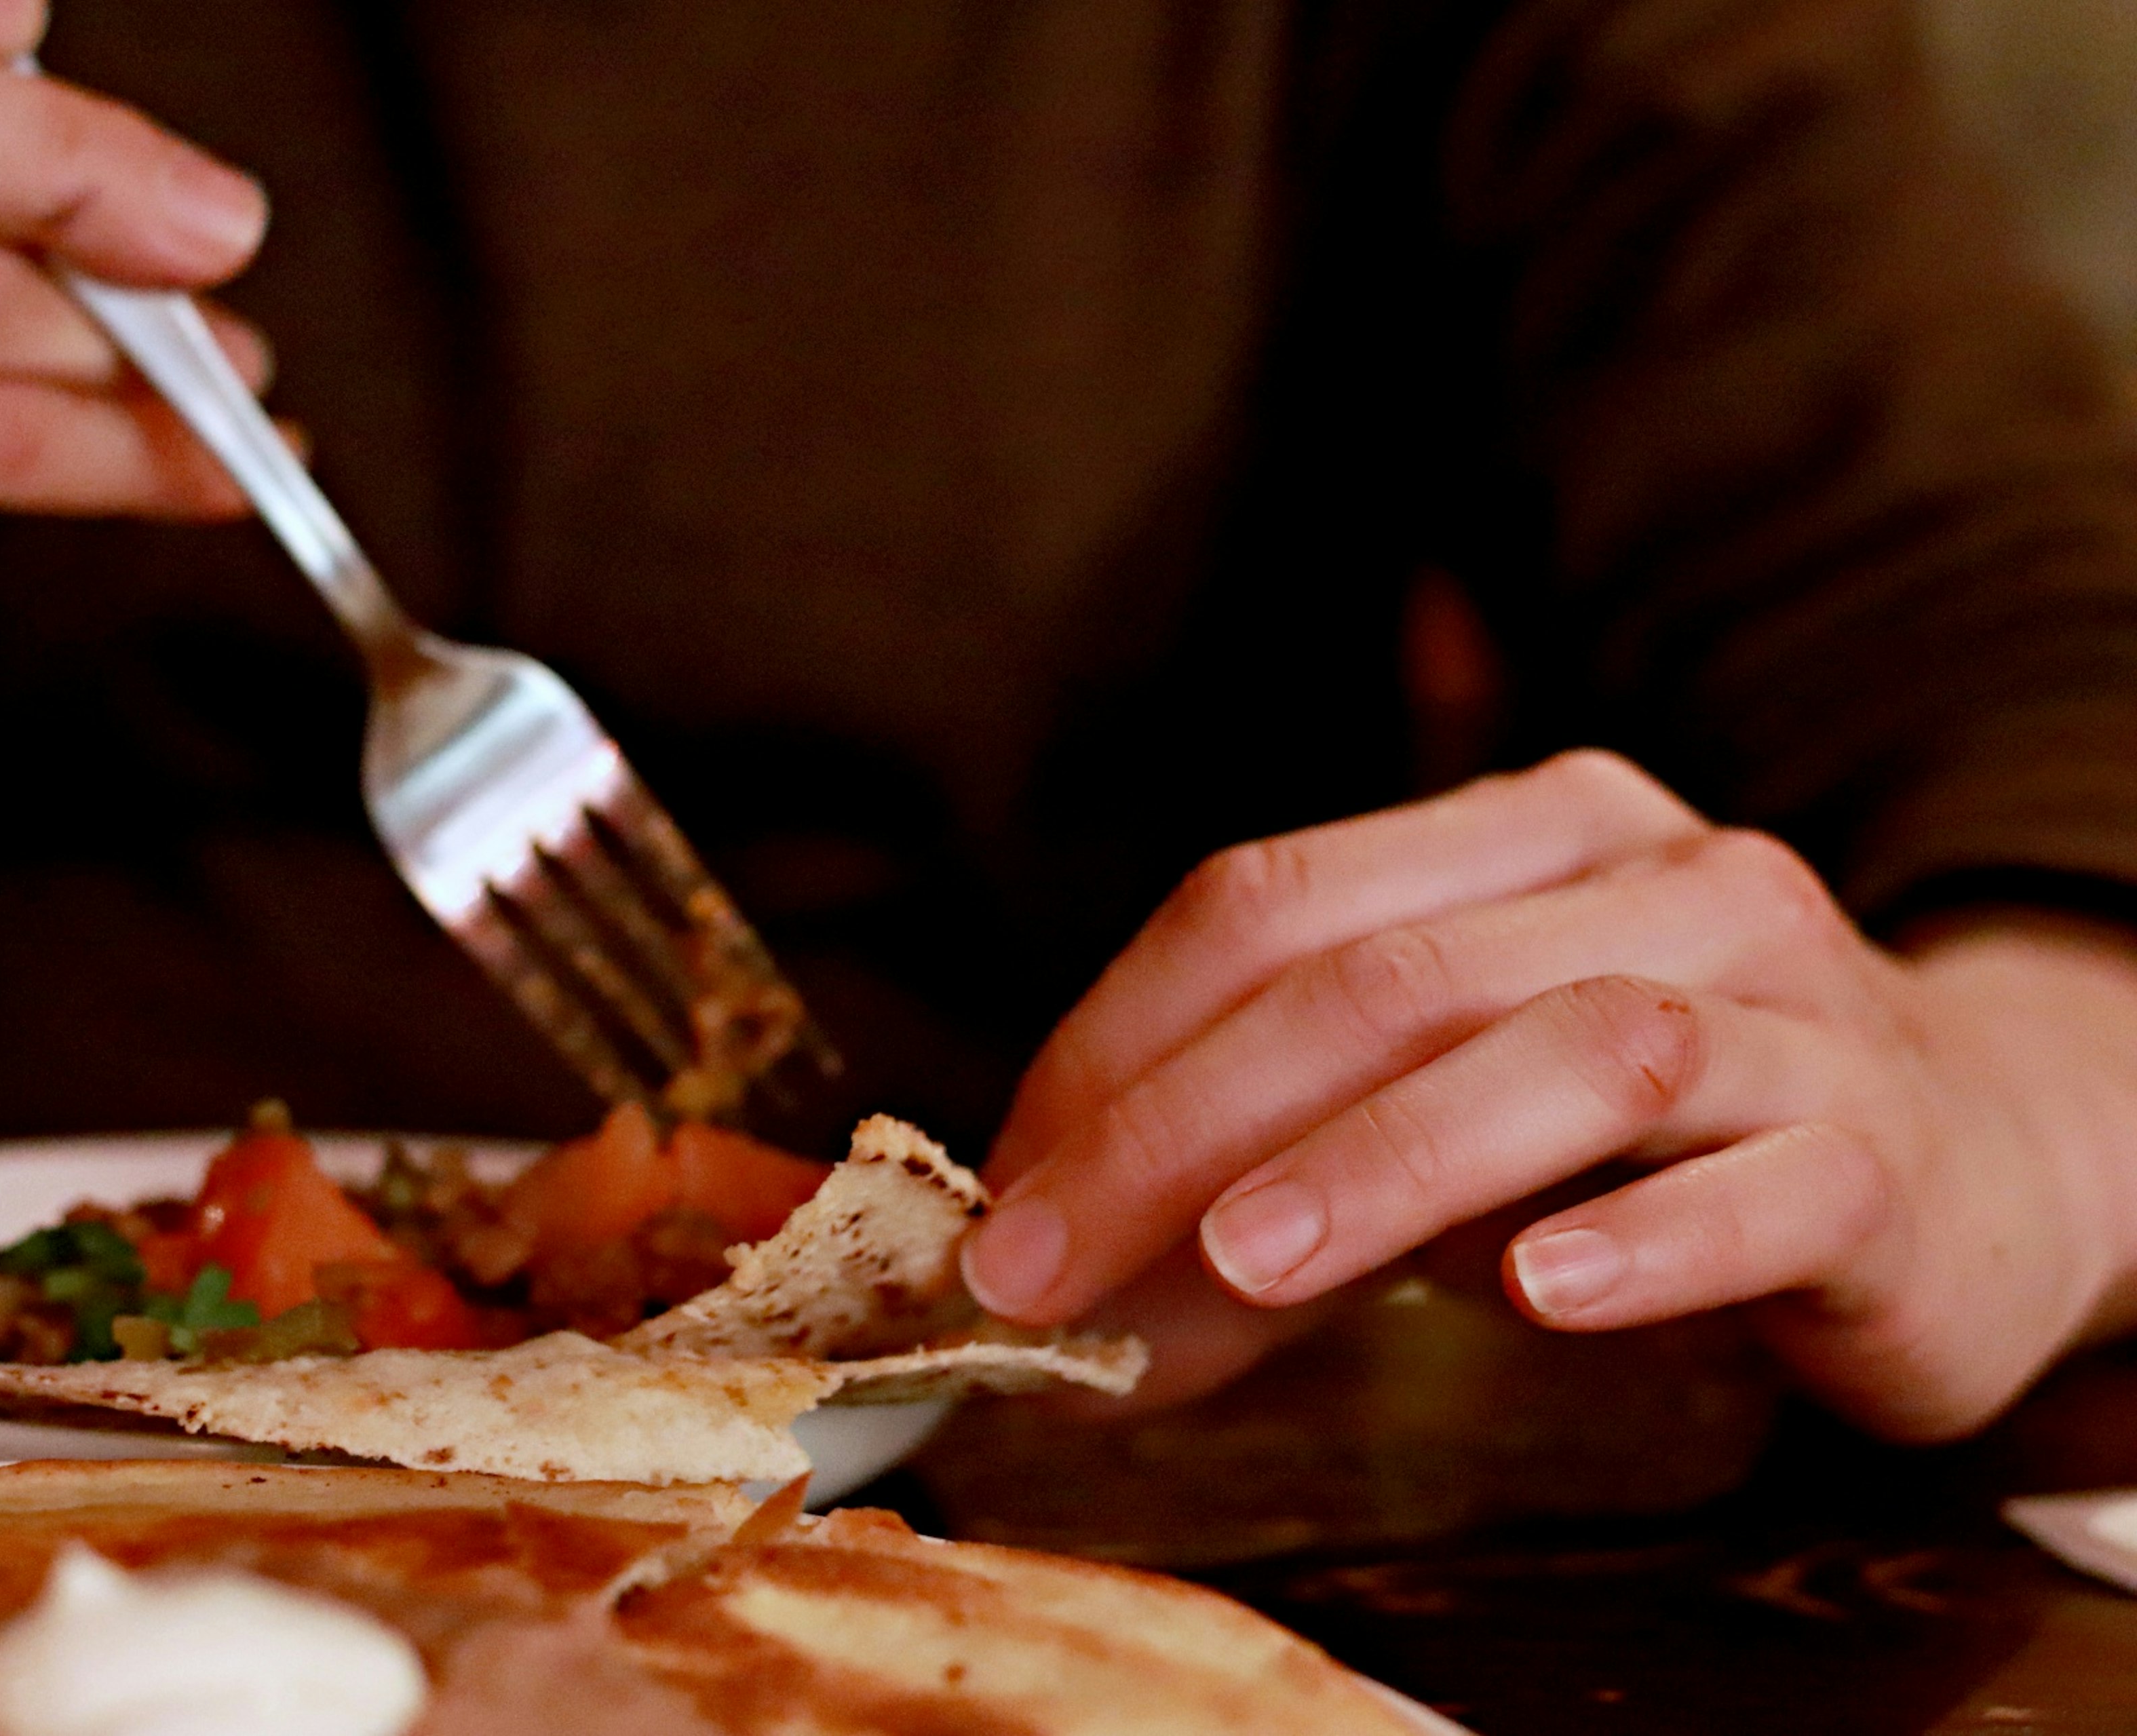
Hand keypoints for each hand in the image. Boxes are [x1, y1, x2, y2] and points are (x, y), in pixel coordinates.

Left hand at [963, 750, 2136, 1440]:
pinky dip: (1648, 1238)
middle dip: (1192, 1123)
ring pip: (1576, 1051)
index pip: (1275, 902)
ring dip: (1390, 1162)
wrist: (1971, 1164)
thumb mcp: (1450, 1103)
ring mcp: (1798, 1009)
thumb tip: (1053, 1257)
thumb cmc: (1654, 1136)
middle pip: (1392, 977)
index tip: (1006, 1193)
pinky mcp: (1889, 1158)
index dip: (1119, 1044)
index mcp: (1527, 831)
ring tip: (1248, 1262)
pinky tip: (1541, 1298)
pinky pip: (1770, 1185)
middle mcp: (1665, 882)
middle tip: (1052, 1269)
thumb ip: (1274, 1147)